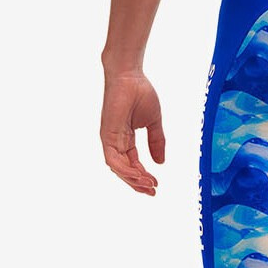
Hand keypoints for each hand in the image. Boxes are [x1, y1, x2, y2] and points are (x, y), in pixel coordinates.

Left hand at [100, 71, 165, 194]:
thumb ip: (157, 141)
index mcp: (125, 139)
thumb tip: (161, 162)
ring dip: (132, 179)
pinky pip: (113, 159)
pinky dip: (125, 169)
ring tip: (148, 185)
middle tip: (152, 191)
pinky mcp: (106, 135)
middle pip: (124, 169)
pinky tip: (138, 174)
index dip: (143, 175)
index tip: (157, 184)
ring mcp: (110, 139)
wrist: (130, 76)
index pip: (133, 163)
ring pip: (118, 168)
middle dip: (138, 183)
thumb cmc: (140, 93)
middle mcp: (115, 142)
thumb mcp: (153, 122)